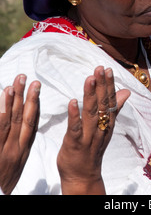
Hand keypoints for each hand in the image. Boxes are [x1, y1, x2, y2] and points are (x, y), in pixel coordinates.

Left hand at [0, 75, 40, 194]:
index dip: (34, 105)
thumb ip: (20, 144)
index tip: (36, 89)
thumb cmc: (4, 183)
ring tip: (13, 84)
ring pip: (9, 121)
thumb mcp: (17, 164)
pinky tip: (0, 99)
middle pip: (22, 119)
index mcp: (23, 152)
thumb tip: (26, 127)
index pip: (31, 124)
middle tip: (27, 79)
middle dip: (25, 97)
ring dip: (12, 100)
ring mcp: (3, 150)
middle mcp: (15, 149)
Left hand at [57, 66, 129, 194]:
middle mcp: (100, 128)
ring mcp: (88, 136)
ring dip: (91, 95)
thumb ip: (115, 108)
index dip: (109, 85)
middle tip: (100, 69)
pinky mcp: (74, 144)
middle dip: (102, 86)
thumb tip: (126, 91)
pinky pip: (75, 129)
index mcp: (107, 123)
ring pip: (91, 114)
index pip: (110, 101)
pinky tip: (73, 102)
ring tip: (90, 78)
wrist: (83, 178)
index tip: (108, 69)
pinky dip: (74, 115)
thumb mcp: (107, 128)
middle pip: (103, 105)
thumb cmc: (92, 150)